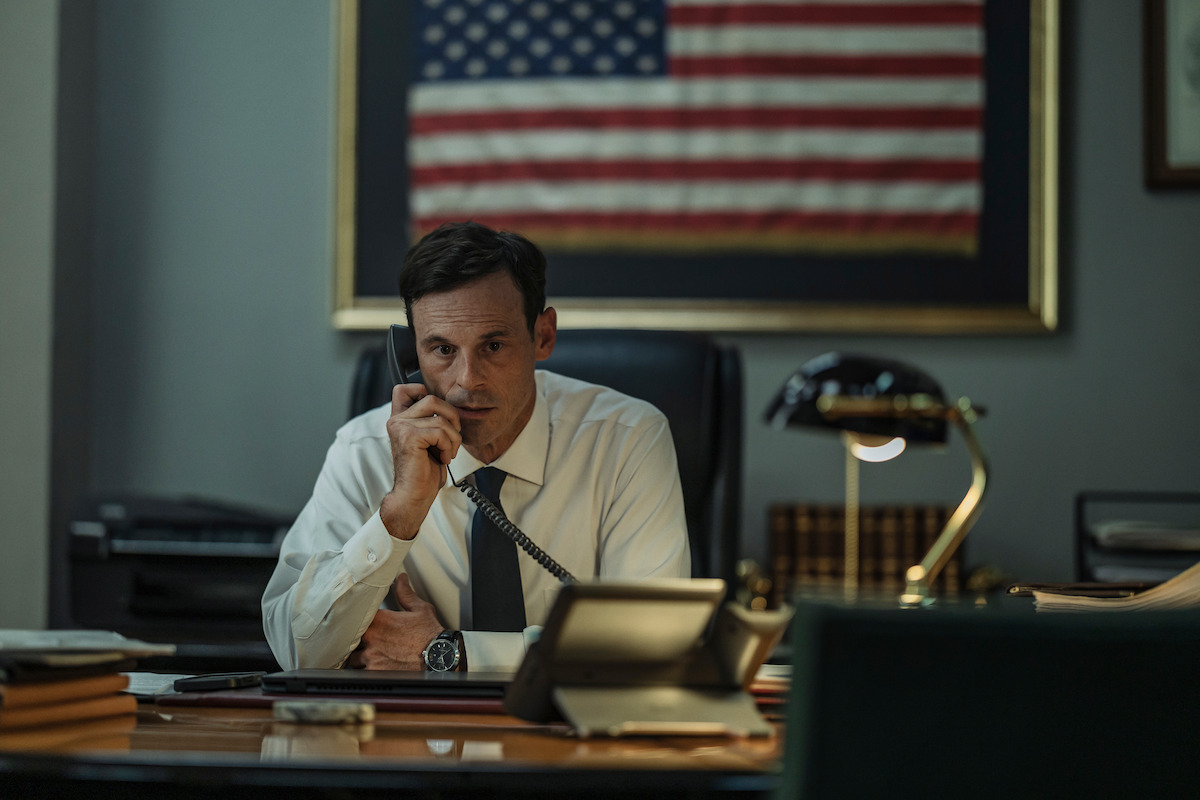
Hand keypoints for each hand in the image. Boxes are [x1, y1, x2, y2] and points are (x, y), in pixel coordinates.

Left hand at [346, 574, 444, 669]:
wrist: (438, 657)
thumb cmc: (430, 634)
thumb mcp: (420, 609)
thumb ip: (405, 594)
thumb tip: (401, 579)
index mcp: (379, 620)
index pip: (359, 617)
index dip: (362, 621)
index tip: (368, 623)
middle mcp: (371, 638)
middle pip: (352, 638)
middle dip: (359, 640)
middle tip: (369, 641)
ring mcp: (371, 657)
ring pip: (353, 658)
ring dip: (359, 657)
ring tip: (369, 656)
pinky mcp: (374, 672)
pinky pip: (360, 673)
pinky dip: (364, 671)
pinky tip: (372, 669)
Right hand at [379, 383, 461, 539]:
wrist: (414, 495)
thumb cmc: (423, 471)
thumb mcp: (429, 439)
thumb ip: (431, 420)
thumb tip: (450, 407)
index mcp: (400, 419)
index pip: (405, 388)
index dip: (425, 393)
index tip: (438, 417)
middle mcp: (397, 420)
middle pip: (432, 398)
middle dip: (451, 417)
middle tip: (452, 438)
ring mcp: (401, 428)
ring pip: (441, 417)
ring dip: (453, 437)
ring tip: (447, 452)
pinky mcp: (410, 437)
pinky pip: (441, 431)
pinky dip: (449, 446)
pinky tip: (443, 458)